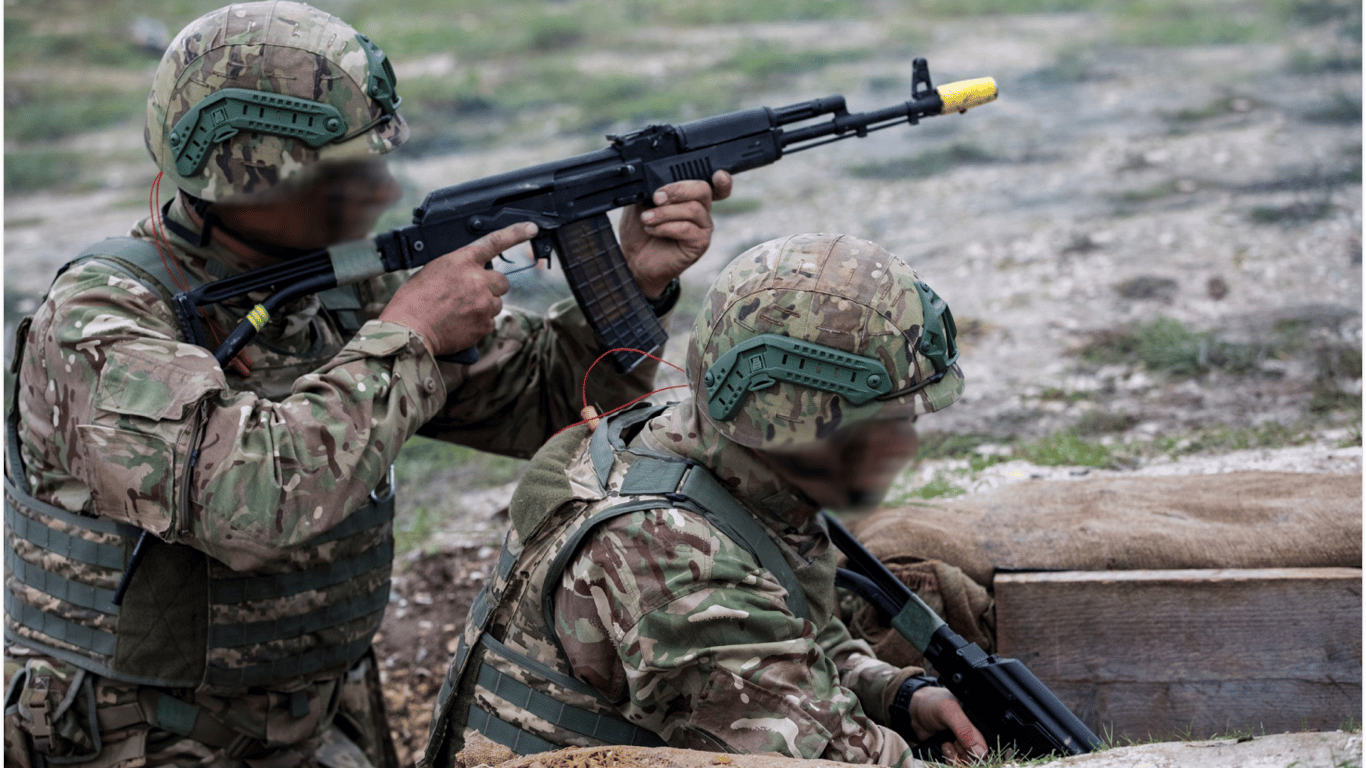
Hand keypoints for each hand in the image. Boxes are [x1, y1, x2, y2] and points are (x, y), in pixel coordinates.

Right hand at [379, 222, 537, 355]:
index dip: (515, 233)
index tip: (531, 228)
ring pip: (497, 302)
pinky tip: (461, 324)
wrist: (409, 331)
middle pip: (502, 281)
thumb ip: (456, 269)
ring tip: (461, 311)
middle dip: (491, 287)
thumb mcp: (432, 271)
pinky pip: (490, 321)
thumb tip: (467, 275)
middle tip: (473, 294)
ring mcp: (483, 303)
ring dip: (485, 305)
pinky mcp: (484, 324)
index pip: (494, 242)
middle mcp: (477, 280)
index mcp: (461, 261)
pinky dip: (479, 323)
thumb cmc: (413, 301)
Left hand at [618, 169, 733, 297]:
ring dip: (665, 212)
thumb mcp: (639, 203)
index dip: (721, 179)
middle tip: (657, 198)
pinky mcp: (699, 244)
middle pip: (703, 190)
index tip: (718, 174)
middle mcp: (701, 210)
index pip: (711, 183)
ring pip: (693, 209)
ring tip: (646, 218)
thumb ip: (648, 189)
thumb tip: (652, 182)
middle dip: (678, 190)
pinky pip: (688, 229)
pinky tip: (652, 230)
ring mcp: (702, 227)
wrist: (634, 259)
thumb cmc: (639, 231)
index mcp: (689, 197)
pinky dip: (666, 227)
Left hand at [910, 686, 989, 764]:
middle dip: (963, 754)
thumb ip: (965, 730)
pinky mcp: (953, 751)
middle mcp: (973, 736)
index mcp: (978, 723)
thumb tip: (981, 753)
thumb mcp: (948, 711)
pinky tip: (944, 747)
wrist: (914, 709)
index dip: (976, 751)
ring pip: (966, 762)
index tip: (960, 744)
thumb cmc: (932, 704)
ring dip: (955, 757)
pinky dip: (950, 760)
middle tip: (953, 741)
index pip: (986, 747)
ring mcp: (963, 745)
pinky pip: (956, 763)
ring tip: (946, 744)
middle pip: (976, 758)